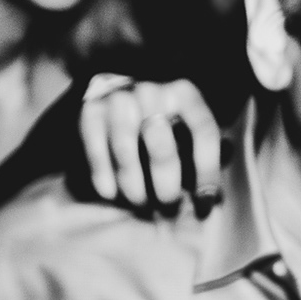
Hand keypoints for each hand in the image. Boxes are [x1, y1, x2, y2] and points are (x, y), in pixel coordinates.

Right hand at [79, 74, 223, 209]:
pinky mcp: (91, 112)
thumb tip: (210, 199)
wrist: (112, 94)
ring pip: (126, 154)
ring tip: (139, 203)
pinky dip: (104, 179)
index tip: (204, 202)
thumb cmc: (157, 121)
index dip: (207, 171)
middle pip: (162, 148)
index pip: (204, 132)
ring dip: (134, 188)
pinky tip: (111, 194)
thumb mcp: (184, 126)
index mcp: (185, 93)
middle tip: (166, 207)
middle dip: (166, 187)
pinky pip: (97, 154)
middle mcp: (152, 92)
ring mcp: (119, 100)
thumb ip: (197, 155)